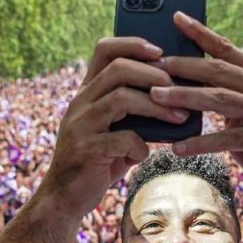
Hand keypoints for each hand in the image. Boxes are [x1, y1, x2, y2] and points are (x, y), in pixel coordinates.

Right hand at [39, 37, 183, 217]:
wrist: (64, 198)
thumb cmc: (96, 161)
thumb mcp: (112, 130)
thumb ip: (131, 114)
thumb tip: (173, 102)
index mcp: (86, 93)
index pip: (104, 49)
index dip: (133, 44)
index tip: (160, 52)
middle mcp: (80, 103)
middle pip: (118, 68)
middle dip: (154, 75)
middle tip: (178, 88)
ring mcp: (81, 125)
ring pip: (121, 98)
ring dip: (156, 107)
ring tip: (179, 117)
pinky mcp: (87, 150)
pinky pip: (124, 139)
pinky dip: (141, 147)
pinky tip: (143, 156)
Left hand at [154, 12, 242, 209]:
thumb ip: (228, 97)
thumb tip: (187, 87)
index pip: (228, 49)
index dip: (202, 33)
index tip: (177, 19)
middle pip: (219, 70)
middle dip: (184, 66)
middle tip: (154, 67)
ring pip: (219, 98)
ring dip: (184, 96)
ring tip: (156, 97)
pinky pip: (226, 137)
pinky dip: (200, 141)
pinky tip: (179, 147)